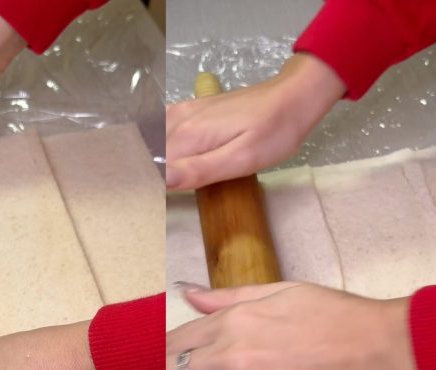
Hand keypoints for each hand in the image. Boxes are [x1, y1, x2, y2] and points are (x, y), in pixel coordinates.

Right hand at [165, 53, 344, 189]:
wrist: (291, 97)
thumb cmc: (273, 133)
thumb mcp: (242, 159)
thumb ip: (199, 170)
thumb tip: (161, 181)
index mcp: (188, 136)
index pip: (151, 167)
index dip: (148, 187)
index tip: (149, 206)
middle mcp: (179, 120)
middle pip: (148, 153)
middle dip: (144, 176)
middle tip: (152, 200)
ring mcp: (185, 111)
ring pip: (152, 140)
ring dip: (148, 161)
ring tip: (154, 183)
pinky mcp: (193, 110)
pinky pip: (163, 127)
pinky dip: (158, 144)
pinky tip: (165, 158)